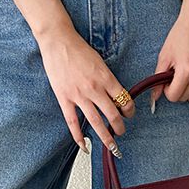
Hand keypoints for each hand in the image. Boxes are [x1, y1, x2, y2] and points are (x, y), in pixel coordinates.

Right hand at [35, 21, 136, 154]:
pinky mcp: (64, 98)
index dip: (130, 110)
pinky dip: (79, 136)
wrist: (58, 42)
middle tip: (122, 132)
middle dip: (120, 127)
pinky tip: (84, 146)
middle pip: (113, 114)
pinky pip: (72, 122)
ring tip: (112, 145)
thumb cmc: (79, 49)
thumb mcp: (100, 62)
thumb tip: (114, 95)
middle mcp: (95, 88)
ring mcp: (79, 95)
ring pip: (96, 122)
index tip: (129, 114)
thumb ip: (107, 79)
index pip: (124, 99)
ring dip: (106, 136)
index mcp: (106, 78)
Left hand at [149, 0, 188, 107]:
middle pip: (184, 98)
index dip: (167, 90)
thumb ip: (158, 78)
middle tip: (176, 76)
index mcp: (187, 69)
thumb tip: (155, 95)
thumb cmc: (183, 32)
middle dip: (177, 90)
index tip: (167, 81)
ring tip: (186, 78)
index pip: (174, 96)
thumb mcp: (165, 55)